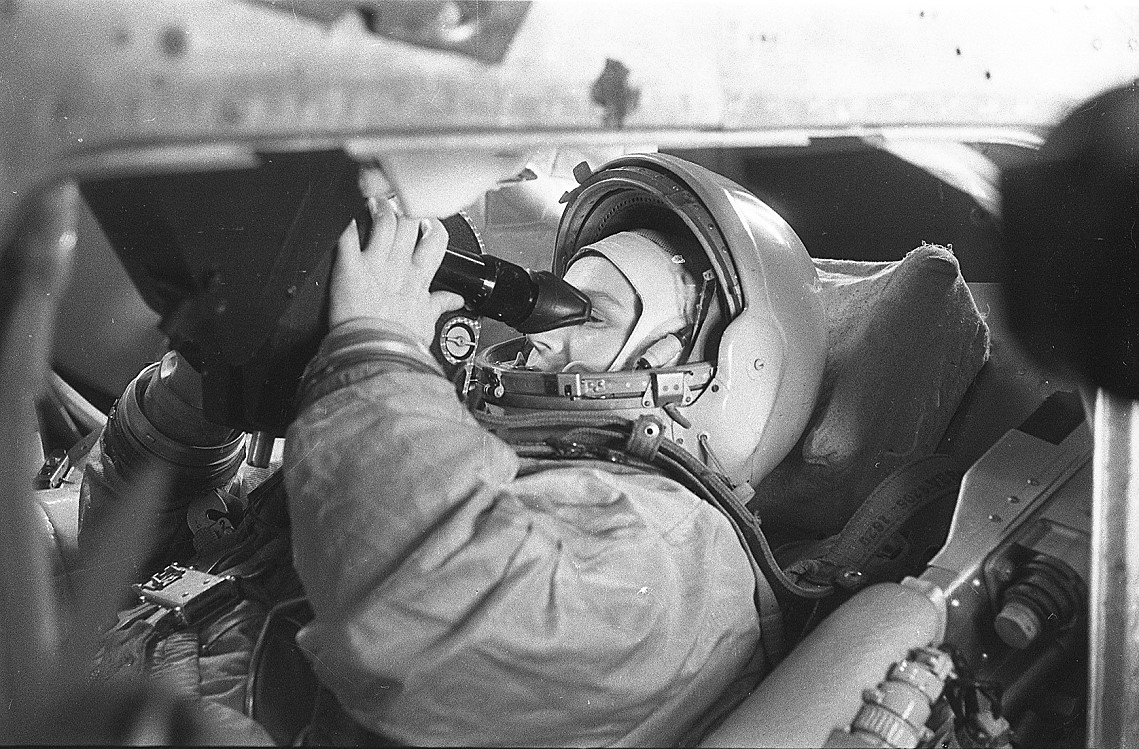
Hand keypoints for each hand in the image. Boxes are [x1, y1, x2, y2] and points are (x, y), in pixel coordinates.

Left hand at [329, 199, 463, 344]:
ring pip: (383, 221)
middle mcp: (399, 266)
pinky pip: (346, 236)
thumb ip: (440, 305)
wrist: (376, 354)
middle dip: (406, 210)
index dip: (432, 227)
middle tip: (399, 203)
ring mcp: (375, 264)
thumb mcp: (428, 324)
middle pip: (410, 223)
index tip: (427, 222)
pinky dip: (344, 222)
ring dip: (379, 208)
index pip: (435, 240)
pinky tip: (342, 210)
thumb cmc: (401, 343)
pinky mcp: (350, 267)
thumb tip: (456, 300)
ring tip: (374, 201)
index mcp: (419, 278)